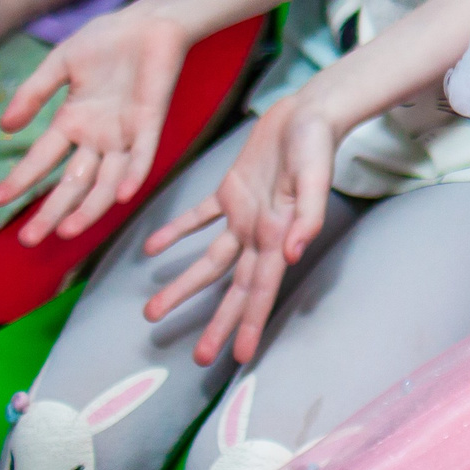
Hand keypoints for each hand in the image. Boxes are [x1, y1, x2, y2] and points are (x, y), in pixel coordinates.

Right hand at [0, 8, 188, 244]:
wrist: (151, 19)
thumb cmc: (108, 39)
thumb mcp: (60, 63)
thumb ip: (33, 94)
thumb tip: (4, 127)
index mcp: (72, 122)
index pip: (42, 159)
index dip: (21, 180)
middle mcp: (97, 136)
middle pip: (72, 183)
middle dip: (51, 211)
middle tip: (29, 240)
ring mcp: (124, 133)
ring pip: (105, 180)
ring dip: (88, 207)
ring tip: (67, 230)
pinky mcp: (151, 123)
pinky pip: (143, 156)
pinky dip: (132, 175)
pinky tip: (120, 196)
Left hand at [139, 95, 338, 365]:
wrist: (309, 111)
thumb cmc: (316, 144)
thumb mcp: (315, 177)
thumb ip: (307, 215)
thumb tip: (293, 253)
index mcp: (278, 235)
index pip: (262, 289)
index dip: (250, 323)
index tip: (240, 356)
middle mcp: (260, 233)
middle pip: (235, 287)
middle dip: (219, 322)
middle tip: (199, 359)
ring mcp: (244, 215)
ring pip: (210, 261)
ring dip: (183, 286)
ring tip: (153, 311)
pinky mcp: (231, 192)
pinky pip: (200, 219)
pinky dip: (177, 233)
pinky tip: (152, 250)